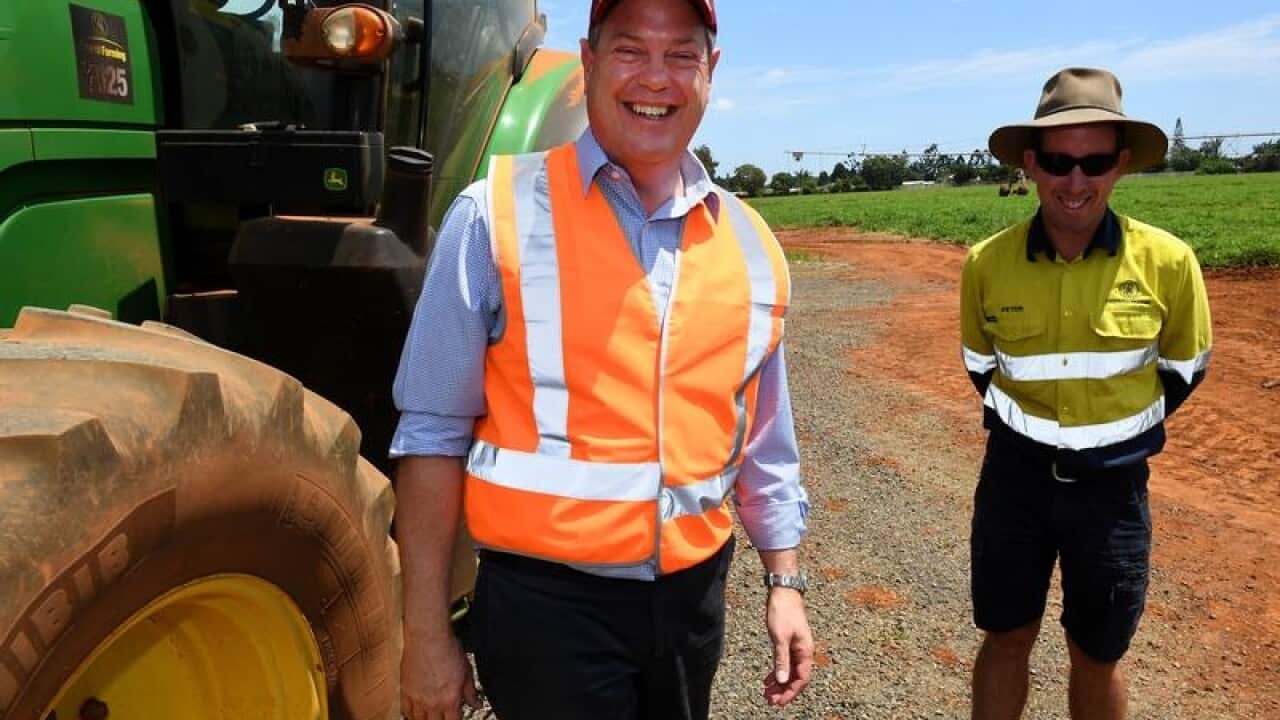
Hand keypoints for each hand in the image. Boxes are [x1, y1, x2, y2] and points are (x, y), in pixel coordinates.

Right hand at [400, 630, 481, 719]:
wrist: (428, 637)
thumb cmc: (447, 649)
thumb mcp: (466, 671)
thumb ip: (470, 691)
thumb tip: (476, 703)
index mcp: (450, 700)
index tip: (456, 717)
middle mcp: (432, 703)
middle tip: (443, 716)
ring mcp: (417, 698)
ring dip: (425, 719)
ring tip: (430, 716)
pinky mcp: (404, 691)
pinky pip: (405, 710)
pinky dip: (410, 713)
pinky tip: (414, 711)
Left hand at [762, 587, 813, 706]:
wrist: (783, 591)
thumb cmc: (783, 612)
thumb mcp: (779, 637)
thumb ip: (781, 659)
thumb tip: (782, 681)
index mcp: (805, 652)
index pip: (801, 679)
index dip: (790, 692)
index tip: (778, 702)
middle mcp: (804, 652)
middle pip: (796, 678)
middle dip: (783, 691)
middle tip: (769, 700)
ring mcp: (797, 647)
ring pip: (790, 671)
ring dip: (779, 683)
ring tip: (767, 693)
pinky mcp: (789, 642)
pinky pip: (785, 662)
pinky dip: (777, 671)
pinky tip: (768, 678)